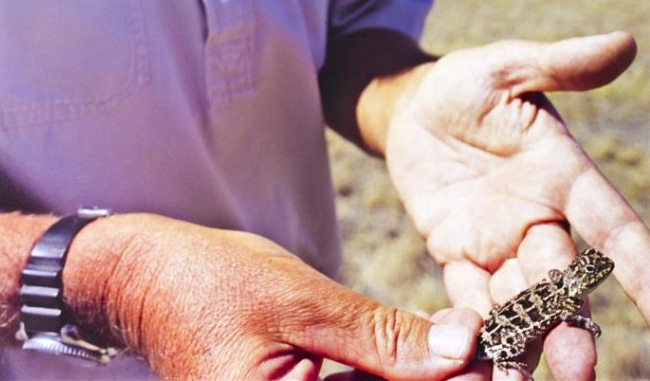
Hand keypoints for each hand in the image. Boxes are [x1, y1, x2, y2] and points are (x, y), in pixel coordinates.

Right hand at [72, 214, 481, 380]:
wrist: (145, 279)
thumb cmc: (213, 283)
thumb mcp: (303, 302)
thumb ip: (382, 339)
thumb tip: (465, 350)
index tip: (504, 369)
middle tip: (495, 359)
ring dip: (424, 380)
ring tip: (474, 355)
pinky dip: (388, 378)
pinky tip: (425, 360)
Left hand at [384, 31, 649, 380]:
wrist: (411, 106)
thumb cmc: (468, 82)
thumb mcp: (508, 66)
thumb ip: (560, 63)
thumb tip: (624, 42)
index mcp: (564, 175)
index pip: (614, 227)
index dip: (643, 269)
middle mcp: (540, 218)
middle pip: (565, 281)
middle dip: (573, 324)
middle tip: (577, 369)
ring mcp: (498, 242)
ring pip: (521, 304)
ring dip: (526, 344)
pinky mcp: (457, 255)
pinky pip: (469, 301)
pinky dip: (474, 333)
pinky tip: (474, 365)